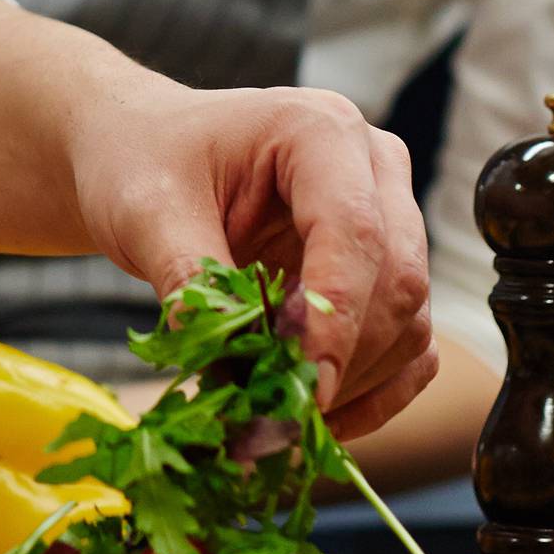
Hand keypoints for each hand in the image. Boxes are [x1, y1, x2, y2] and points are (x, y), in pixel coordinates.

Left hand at [78, 81, 437, 443]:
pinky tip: (319, 421)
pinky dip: (376, 391)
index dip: (334, 318)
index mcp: (321, 131)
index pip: (355, 230)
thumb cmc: (147, 162)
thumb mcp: (150, 212)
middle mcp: (373, 167)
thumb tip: (224, 371)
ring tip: (278, 421)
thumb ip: (191, 283)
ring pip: (410, 318)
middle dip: (342, 360)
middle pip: (397, 277)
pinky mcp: (383, 269)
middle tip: (277, 421)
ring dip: (356, 382)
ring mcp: (389, 217)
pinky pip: (410, 343)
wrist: (142, 153)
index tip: (301, 392)